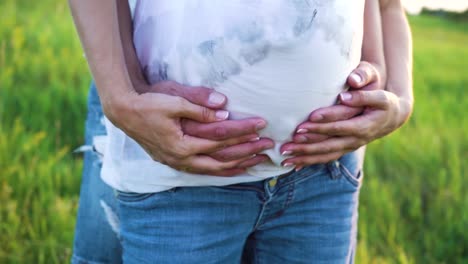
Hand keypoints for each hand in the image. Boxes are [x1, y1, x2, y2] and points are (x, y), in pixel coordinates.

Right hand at [108, 81, 272, 175]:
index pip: (221, 137)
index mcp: (183, 143)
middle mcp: (182, 157)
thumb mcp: (173, 99)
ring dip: (237, 165)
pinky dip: (221, 171)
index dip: (243, 131)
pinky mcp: (175, 161)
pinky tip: (233, 170)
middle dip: (248, 152)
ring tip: (258, 161)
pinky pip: (203, 171)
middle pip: (222, 158)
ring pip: (214, 170)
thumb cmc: (149, 102)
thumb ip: (199, 104)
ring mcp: (178, 162)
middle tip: (269, 145)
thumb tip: (223, 107)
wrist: (124, 112)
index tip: (261, 124)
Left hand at [281, 62, 412, 167]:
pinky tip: (292, 165)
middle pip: (329, 144)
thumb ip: (364, 93)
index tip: (307, 120)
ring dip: (304, 157)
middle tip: (286, 145)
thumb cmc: (383, 101)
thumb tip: (346, 92)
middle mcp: (355, 140)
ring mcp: (349, 147)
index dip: (325, 124)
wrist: (392, 116)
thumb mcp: (379, 94)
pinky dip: (309, 162)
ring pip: (325, 154)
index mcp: (364, 125)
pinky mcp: (343, 149)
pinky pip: (325, 158)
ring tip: (283, 157)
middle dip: (307, 145)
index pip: (341, 126)